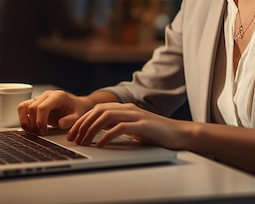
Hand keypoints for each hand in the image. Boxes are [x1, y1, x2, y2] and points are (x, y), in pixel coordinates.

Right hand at [17, 90, 93, 134]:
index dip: (40, 121)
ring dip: (25, 121)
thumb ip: (70, 121)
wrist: (75, 106)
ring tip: (33, 131)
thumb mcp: (77, 116)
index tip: (43, 132)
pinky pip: (22, 108)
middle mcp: (46, 95)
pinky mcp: (34, 103)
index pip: (42, 107)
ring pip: (23, 106)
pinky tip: (30, 128)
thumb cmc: (75, 110)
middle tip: (41, 133)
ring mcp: (39, 98)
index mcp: (57, 96)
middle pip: (32, 108)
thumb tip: (60, 123)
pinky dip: (23, 119)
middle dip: (34, 124)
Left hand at [67, 102, 188, 149]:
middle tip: (74, 138)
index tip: (73, 133)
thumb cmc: (157, 134)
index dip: (83, 120)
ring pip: (106, 116)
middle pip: (98, 110)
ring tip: (84, 141)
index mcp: (125, 109)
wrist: (180, 134)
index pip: (98, 109)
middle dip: (83, 124)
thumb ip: (118, 127)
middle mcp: (129, 109)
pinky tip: (101, 145)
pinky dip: (107, 136)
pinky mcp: (143, 125)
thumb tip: (100, 134)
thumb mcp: (134, 130)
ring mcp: (136, 115)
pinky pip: (120, 128)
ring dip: (91, 129)